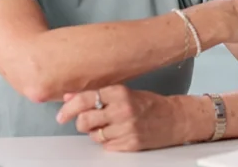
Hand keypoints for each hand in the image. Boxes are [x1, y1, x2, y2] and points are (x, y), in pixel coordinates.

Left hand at [56, 85, 186, 151]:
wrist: (175, 119)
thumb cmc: (149, 104)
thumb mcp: (123, 93)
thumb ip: (96, 94)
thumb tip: (68, 96)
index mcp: (120, 92)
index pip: (85, 99)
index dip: (69, 108)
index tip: (62, 114)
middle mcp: (122, 110)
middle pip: (85, 120)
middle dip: (81, 123)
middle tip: (85, 122)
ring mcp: (127, 128)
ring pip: (94, 135)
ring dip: (95, 132)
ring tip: (108, 126)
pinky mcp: (131, 144)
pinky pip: (106, 146)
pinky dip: (107, 141)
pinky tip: (117, 134)